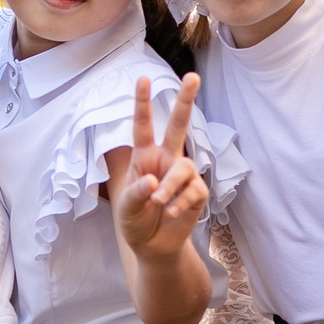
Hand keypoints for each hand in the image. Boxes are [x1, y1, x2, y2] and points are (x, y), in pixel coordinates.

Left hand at [113, 73, 208, 257]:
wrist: (153, 246)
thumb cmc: (135, 221)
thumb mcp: (126, 208)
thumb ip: (136, 193)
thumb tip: (153, 180)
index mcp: (144, 157)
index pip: (143, 126)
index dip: (142, 103)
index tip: (142, 79)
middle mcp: (166, 160)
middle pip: (178, 126)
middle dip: (185, 101)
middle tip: (193, 76)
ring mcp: (183, 175)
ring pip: (184, 167)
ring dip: (171, 185)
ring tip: (158, 202)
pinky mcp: (196, 193)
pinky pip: (193, 190)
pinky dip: (180, 202)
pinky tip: (170, 213)